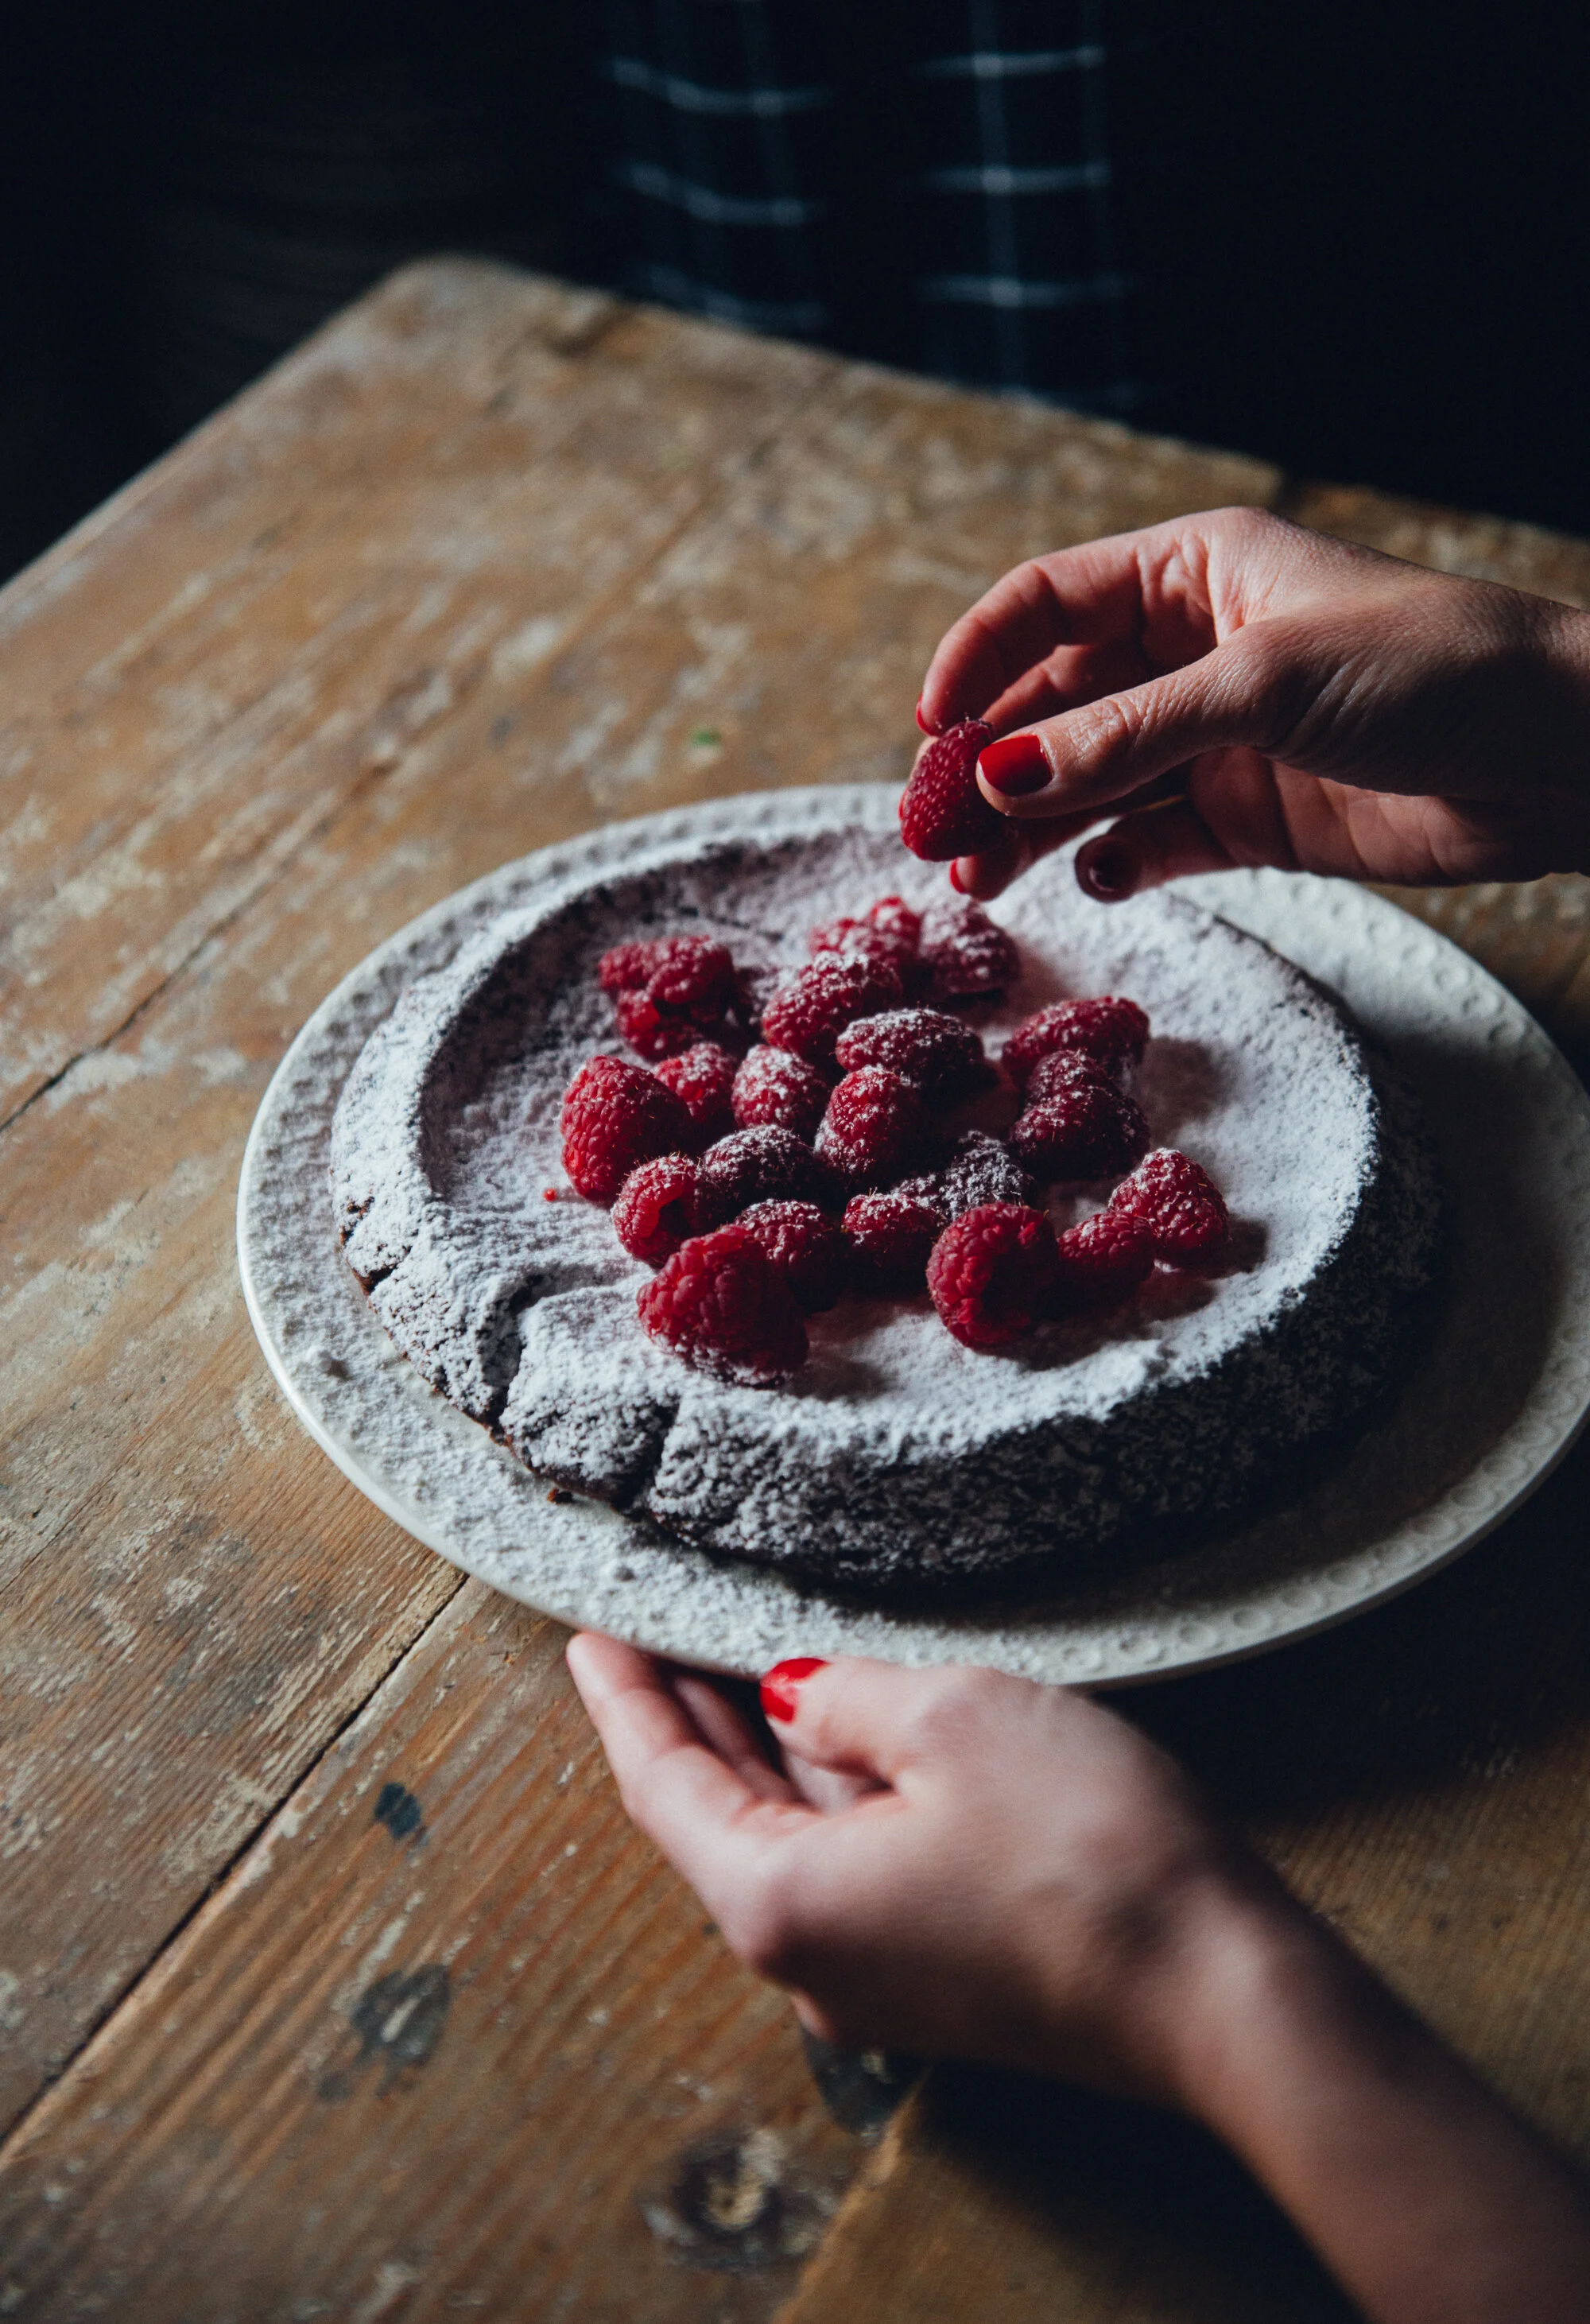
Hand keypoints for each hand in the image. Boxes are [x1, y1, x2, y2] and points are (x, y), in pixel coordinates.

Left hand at [564, 1637, 1256, 2099]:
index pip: (662, 1786)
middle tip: (650, 1633)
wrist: (1224, 1995)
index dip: (624, 1700)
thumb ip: (845, 1698)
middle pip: (713, 1819)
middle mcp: (810, 1962)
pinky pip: (850, 1867)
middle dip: (683, 1720)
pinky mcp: (939, 1976)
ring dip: (757, 1752)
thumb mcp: (952, 1719)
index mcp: (781, 1901)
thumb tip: (794, 1697)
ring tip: (732, 1663)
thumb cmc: (1088, 1854)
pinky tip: (835, 1734)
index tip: (591, 1636)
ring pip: (786, 1841)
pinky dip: (825, 1792)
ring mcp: (876, 1980)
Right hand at [914, 506, 1589, 901]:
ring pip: (1091, 782)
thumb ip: (1125, 736)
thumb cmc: (1427, 667)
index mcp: (1191, 572)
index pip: (1045, 604)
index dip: (978, 660)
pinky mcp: (1249, 817)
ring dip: (1032, 827)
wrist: (1553, 755)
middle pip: (1054, 705)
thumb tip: (1002, 777)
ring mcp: (1217, 738)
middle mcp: (1192, 650)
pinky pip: (1150, 841)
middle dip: (992, 765)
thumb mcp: (1260, 685)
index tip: (928, 729)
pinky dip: (1113, 861)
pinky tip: (1092, 879)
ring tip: (978, 880)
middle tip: (937, 833)